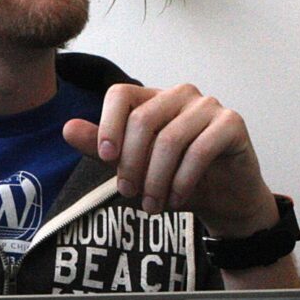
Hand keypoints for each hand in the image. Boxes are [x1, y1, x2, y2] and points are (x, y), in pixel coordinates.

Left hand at [63, 83, 279, 238]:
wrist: (224, 200)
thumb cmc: (177, 179)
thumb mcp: (134, 167)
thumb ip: (102, 148)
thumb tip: (67, 129)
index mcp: (153, 99)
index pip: (120, 94)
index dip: (107, 124)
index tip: (105, 157)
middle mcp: (180, 95)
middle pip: (142, 120)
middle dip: (131, 163)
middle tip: (129, 194)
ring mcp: (208, 106)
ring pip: (170, 139)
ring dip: (156, 179)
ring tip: (152, 205)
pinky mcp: (232, 123)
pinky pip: (199, 150)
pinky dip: (182, 180)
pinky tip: (176, 198)